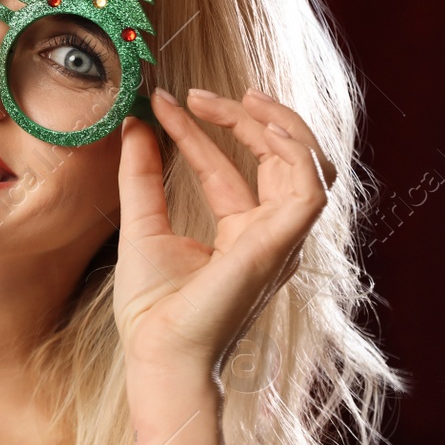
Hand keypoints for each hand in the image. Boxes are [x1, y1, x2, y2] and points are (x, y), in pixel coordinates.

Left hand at [112, 88, 337, 379]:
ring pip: (305, 165)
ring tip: (235, 98)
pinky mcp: (281, 243)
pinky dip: (293, 149)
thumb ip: (142, 175)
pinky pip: (311, 187)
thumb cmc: (152, 309)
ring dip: (275, 123)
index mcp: (238, 234)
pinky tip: (259, 124)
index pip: (226, 167)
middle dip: (245, 118)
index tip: (164, 100)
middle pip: (276, 159)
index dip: (199, 130)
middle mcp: (267, 234)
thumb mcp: (141, 225)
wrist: (157, 351)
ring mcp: (280, 239)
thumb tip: (134, 125)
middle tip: (197, 93)